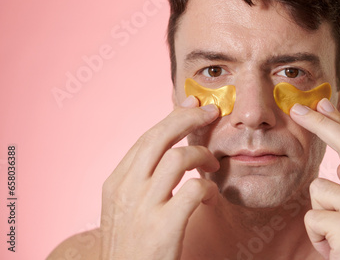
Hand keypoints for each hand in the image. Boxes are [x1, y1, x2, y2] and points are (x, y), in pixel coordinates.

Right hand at [99, 96, 220, 259]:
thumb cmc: (133, 245)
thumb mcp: (127, 207)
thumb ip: (143, 179)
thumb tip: (169, 149)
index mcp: (116, 182)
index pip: (147, 137)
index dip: (173, 117)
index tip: (192, 104)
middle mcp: (126, 190)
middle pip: (159, 137)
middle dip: (188, 118)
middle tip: (211, 112)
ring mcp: (143, 208)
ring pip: (178, 158)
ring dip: (202, 155)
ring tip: (213, 164)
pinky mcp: (163, 227)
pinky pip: (193, 190)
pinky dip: (208, 188)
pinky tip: (210, 197)